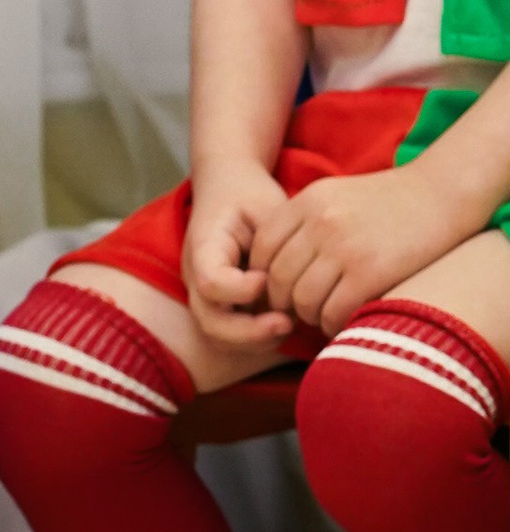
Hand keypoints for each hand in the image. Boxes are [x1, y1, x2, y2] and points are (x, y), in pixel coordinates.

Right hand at [184, 161, 300, 350]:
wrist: (229, 190)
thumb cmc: (251, 197)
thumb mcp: (264, 207)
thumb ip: (273, 244)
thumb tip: (282, 285)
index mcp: (204, 247)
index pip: (210, 282)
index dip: (240, 289)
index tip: (268, 278)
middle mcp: (196, 278)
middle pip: (210, 322)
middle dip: (250, 332)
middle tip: (286, 323)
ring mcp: (205, 296)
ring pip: (220, 337)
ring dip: (256, 340)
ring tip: (290, 324)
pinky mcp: (221, 307)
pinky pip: (233, 337)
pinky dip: (259, 339)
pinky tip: (287, 323)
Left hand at [252, 161, 473, 334]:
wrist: (446, 192)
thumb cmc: (395, 200)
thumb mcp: (340, 195)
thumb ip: (306, 223)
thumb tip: (276, 270)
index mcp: (309, 201)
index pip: (262, 249)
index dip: (266, 276)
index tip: (284, 288)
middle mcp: (320, 223)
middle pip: (277, 279)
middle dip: (286, 303)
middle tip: (304, 310)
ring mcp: (344, 248)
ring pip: (302, 301)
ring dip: (311, 317)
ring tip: (327, 316)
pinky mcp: (370, 272)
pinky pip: (332, 312)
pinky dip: (334, 324)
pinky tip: (347, 320)